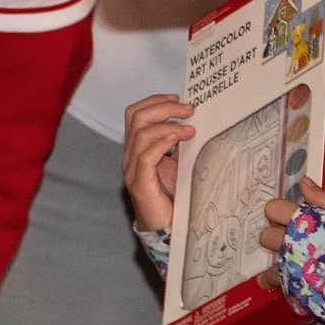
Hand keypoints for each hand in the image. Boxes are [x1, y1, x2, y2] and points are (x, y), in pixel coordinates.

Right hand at [123, 94, 194, 230]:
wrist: (167, 226)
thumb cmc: (172, 193)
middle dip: (164, 107)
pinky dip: (162, 142)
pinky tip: (177, 140)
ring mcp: (132, 169)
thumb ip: (178, 139)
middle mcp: (130, 155)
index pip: (135, 112)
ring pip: (141, 133)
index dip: (155, 101)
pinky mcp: (139, 183)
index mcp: (136, 146)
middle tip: (188, 110)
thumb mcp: (177, 159)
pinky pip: (145, 155)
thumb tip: (194, 118)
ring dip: (168, 124)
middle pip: (136, 117)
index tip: (178, 99)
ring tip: (190, 130)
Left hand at [258, 175, 324, 288]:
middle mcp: (290, 241)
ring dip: (275, 261)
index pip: (273, 209)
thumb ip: (322, 198)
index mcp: (302, 220)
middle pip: (266, 235)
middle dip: (276, 237)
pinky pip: (272, 281)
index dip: (280, 213)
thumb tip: (304, 182)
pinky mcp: (290, 286)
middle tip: (291, 241)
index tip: (287, 218)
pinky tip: (278, 280)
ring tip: (286, 263)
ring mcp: (288, 265)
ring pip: (268, 260)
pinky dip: (273, 280)